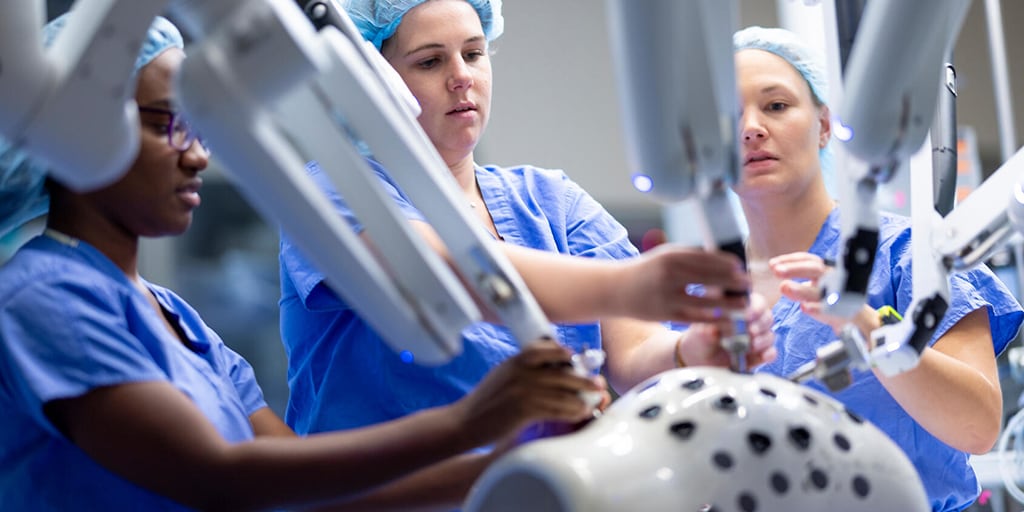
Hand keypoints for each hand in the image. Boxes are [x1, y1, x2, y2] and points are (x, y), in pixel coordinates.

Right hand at [452, 340, 604, 446]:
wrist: (465, 422)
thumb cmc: (486, 400)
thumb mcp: (503, 373)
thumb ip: (524, 366)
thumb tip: (552, 364)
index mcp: (516, 360)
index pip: (545, 348)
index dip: (564, 353)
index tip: (576, 359)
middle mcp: (521, 372)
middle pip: (562, 372)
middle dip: (583, 379)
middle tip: (597, 384)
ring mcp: (523, 391)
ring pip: (563, 393)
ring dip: (581, 399)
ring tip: (592, 403)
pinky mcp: (524, 411)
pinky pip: (556, 410)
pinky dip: (571, 412)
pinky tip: (578, 414)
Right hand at [618, 244, 751, 322]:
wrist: (615, 288)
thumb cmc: (647, 270)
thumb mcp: (665, 256)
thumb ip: (691, 257)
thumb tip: (724, 261)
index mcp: (672, 255)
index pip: (709, 259)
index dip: (730, 265)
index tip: (742, 270)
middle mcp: (670, 274)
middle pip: (711, 279)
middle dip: (734, 284)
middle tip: (749, 287)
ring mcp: (667, 295)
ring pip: (707, 301)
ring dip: (729, 304)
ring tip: (744, 306)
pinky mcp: (665, 314)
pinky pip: (695, 317)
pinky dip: (712, 319)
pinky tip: (725, 319)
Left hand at [676, 292, 776, 368]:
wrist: (699, 357)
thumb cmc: (700, 337)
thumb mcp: (700, 332)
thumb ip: (707, 330)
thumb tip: (714, 331)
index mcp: (739, 305)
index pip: (756, 301)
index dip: (755, 307)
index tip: (747, 315)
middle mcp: (752, 320)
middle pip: (767, 316)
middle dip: (760, 325)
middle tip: (750, 331)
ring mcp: (757, 336)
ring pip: (770, 334)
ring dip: (762, 340)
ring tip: (750, 345)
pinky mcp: (759, 353)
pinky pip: (771, 352)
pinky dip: (768, 354)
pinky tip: (762, 355)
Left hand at [769, 252, 846, 330]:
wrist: (854, 317)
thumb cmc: (829, 297)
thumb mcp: (813, 285)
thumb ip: (796, 279)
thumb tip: (776, 271)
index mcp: (825, 270)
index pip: (808, 260)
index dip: (790, 260)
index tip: (772, 264)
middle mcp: (833, 278)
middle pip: (814, 269)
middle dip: (794, 269)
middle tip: (776, 270)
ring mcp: (837, 295)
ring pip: (819, 290)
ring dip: (801, 289)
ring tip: (783, 286)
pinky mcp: (841, 311)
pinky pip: (829, 309)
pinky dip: (817, 308)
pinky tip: (804, 307)